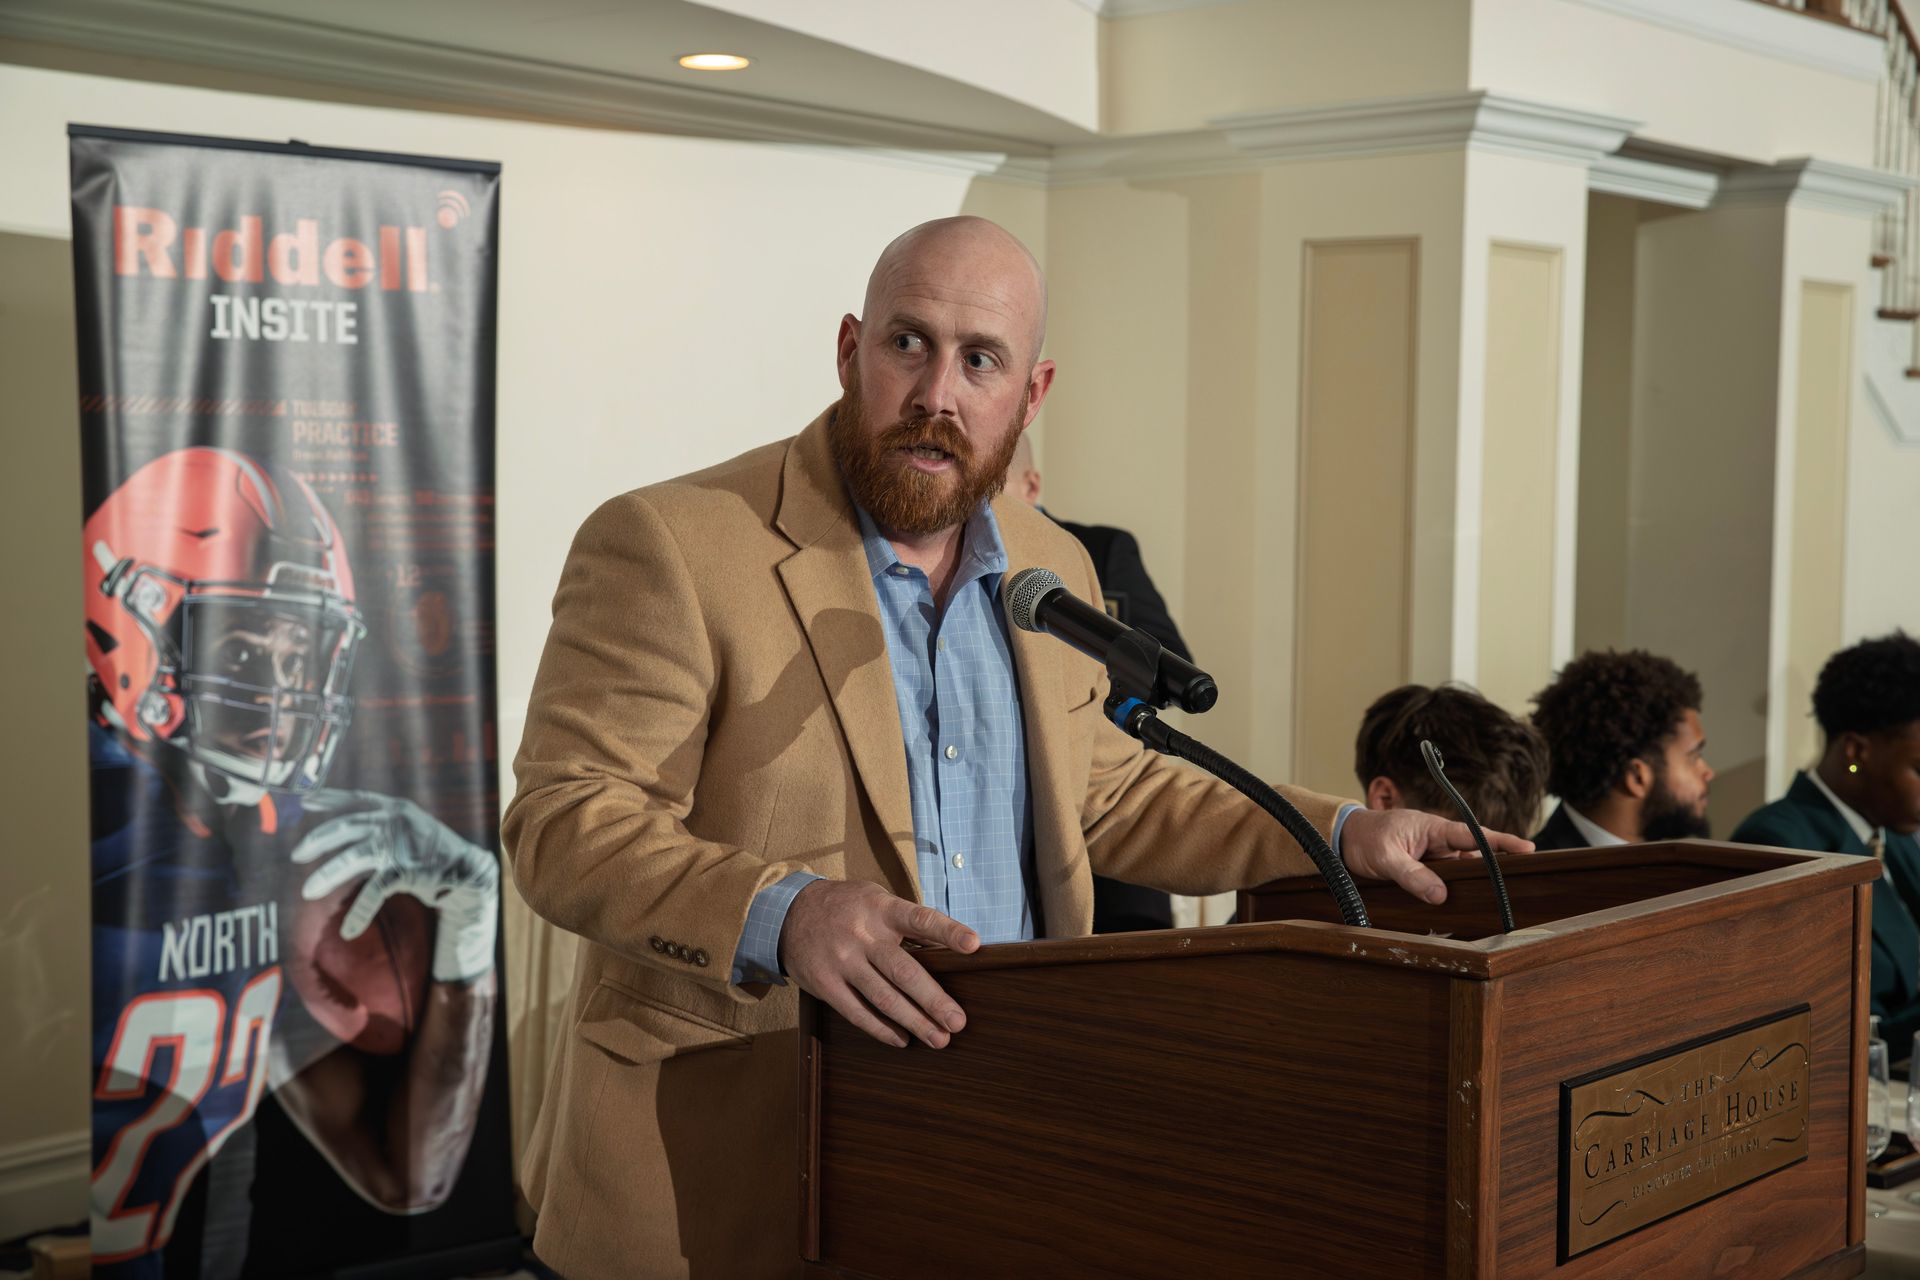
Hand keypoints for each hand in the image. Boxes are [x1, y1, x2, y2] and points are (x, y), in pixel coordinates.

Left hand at [293, 790, 499, 982]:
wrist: (469, 871)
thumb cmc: (434, 851)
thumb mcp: (410, 827)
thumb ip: (383, 824)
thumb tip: (351, 827)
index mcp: (395, 808)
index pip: (357, 798)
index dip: (330, 798)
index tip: (305, 802)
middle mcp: (396, 821)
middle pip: (347, 827)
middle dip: (318, 841)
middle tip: (296, 855)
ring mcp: (401, 846)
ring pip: (353, 858)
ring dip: (327, 875)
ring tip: (308, 891)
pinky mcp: (407, 871)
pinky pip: (374, 893)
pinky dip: (360, 913)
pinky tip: (348, 930)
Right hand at [779, 880, 978, 1049]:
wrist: (788, 914)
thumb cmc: (847, 908)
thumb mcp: (876, 901)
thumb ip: (907, 924)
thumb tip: (947, 952)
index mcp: (881, 909)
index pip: (920, 918)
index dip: (947, 932)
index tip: (974, 945)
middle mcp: (862, 935)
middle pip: (903, 971)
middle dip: (934, 999)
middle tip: (958, 1022)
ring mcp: (842, 961)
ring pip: (883, 997)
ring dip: (914, 1022)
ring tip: (939, 1039)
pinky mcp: (825, 984)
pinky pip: (857, 1012)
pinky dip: (881, 1029)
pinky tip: (901, 1040)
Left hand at [1336, 807, 1533, 904]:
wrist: (1344, 840)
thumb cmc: (1366, 838)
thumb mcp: (1386, 857)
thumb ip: (1411, 875)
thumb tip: (1440, 895)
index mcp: (1433, 828)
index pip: (1473, 834)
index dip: (1501, 842)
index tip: (1528, 848)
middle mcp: (1438, 842)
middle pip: (1474, 855)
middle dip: (1495, 867)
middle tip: (1520, 883)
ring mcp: (1433, 856)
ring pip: (1461, 871)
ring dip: (1473, 883)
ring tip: (1495, 900)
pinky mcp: (1425, 870)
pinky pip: (1446, 880)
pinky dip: (1454, 891)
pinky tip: (1463, 906)